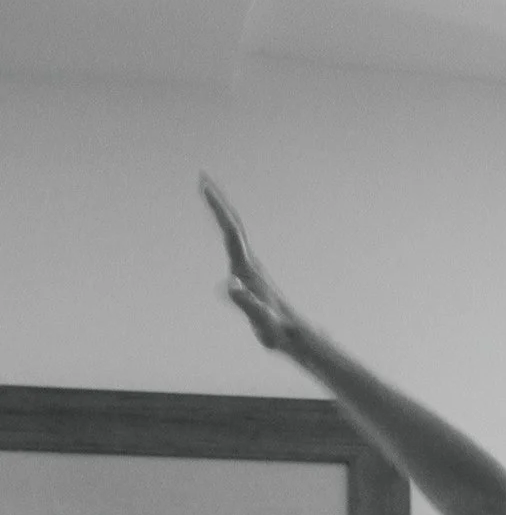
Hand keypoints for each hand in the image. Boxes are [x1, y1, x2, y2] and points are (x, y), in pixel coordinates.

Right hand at [200, 175, 305, 355]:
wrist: (293, 336)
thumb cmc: (277, 330)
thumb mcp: (261, 319)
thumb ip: (248, 303)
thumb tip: (230, 285)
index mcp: (248, 268)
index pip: (230, 232)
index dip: (218, 209)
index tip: (205, 188)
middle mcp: (249, 263)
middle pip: (232, 226)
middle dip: (218, 203)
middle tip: (203, 179)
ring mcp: (249, 269)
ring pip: (234, 234)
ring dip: (221, 214)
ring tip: (209, 196)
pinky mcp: (249, 277)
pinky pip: (234, 247)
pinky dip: (226, 232)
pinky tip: (224, 231)